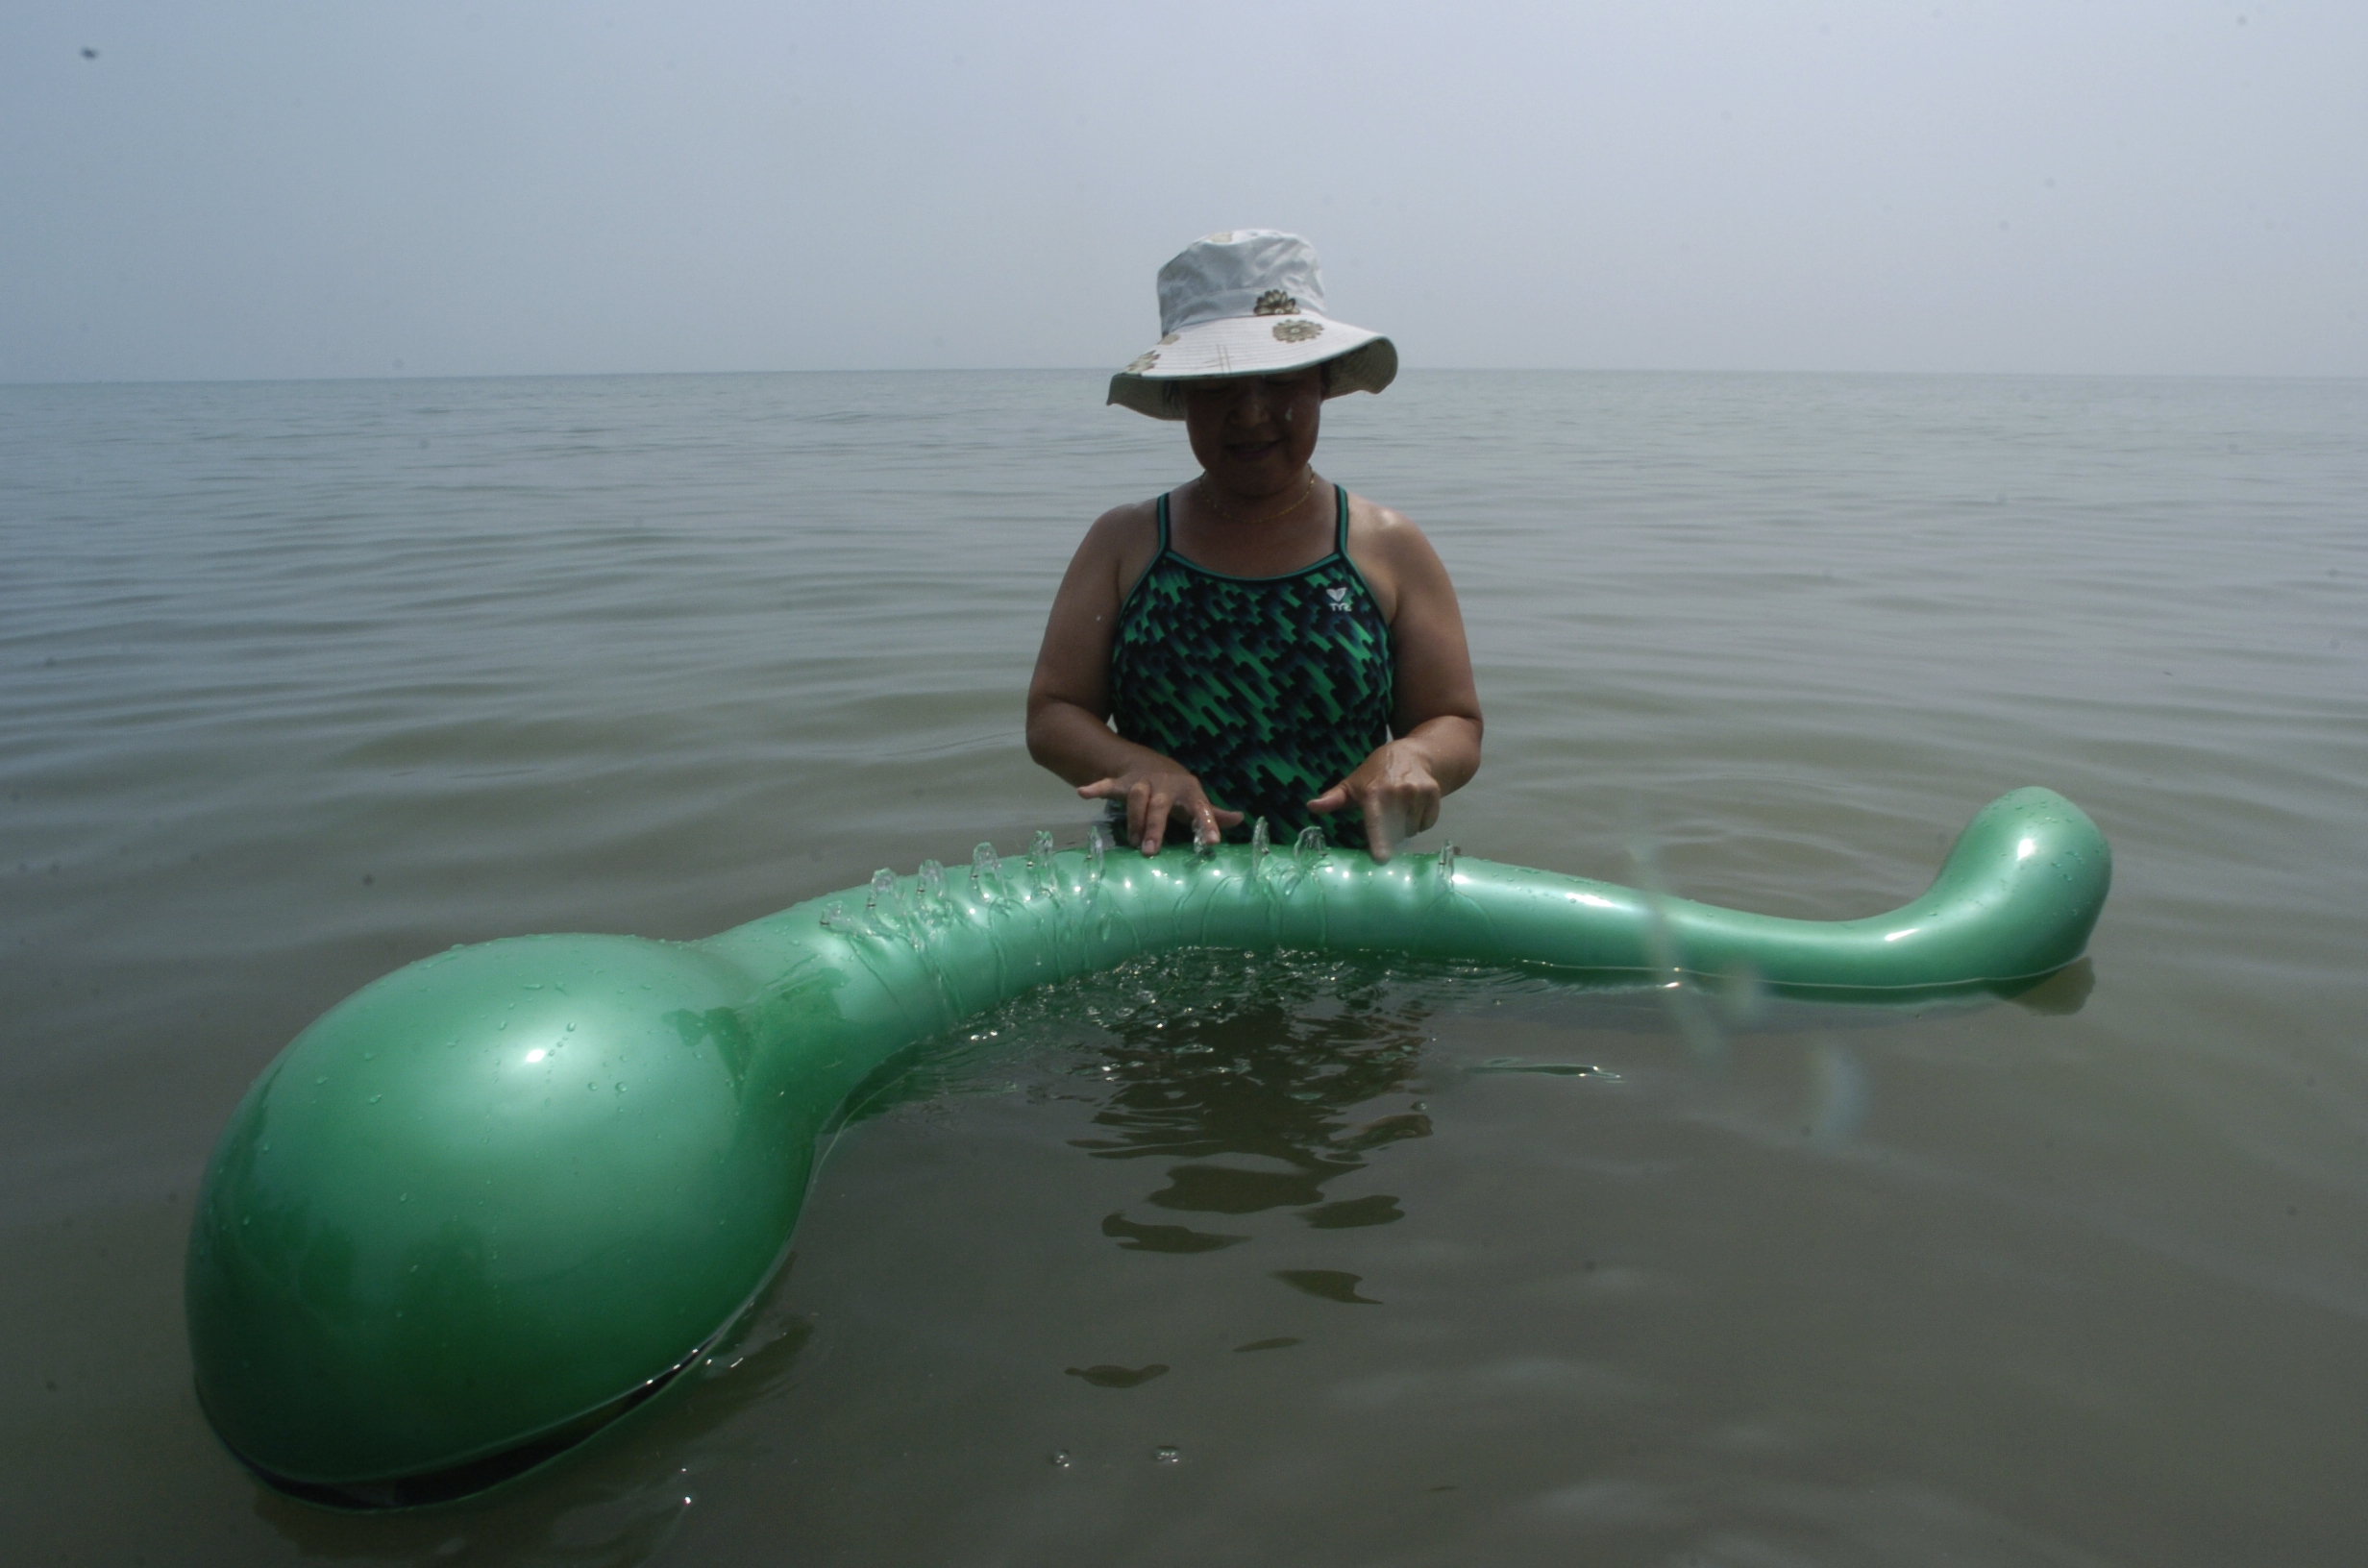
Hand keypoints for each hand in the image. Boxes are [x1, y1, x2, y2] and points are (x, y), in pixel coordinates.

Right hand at [1078, 760, 1243, 854]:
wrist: (1149, 762)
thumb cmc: (1178, 790)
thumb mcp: (1196, 800)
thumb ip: (1214, 813)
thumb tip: (1240, 818)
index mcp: (1189, 790)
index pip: (1201, 808)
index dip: (1207, 823)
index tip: (1211, 843)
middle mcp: (1166, 784)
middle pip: (1160, 804)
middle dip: (1155, 827)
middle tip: (1150, 852)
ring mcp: (1143, 782)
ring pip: (1137, 796)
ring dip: (1134, 819)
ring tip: (1132, 841)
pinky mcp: (1124, 782)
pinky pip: (1110, 784)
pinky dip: (1097, 788)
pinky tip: (1083, 793)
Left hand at [1307, 741, 1443, 862]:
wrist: (1413, 754)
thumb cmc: (1376, 772)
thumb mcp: (1352, 783)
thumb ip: (1333, 799)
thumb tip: (1311, 807)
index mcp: (1375, 793)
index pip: (1376, 821)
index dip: (1378, 840)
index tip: (1380, 858)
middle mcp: (1398, 792)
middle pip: (1393, 833)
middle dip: (1387, 834)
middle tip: (1384, 817)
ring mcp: (1418, 793)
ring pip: (1410, 830)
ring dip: (1404, 828)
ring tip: (1399, 809)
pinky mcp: (1434, 795)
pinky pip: (1425, 824)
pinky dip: (1419, 822)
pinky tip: (1413, 807)